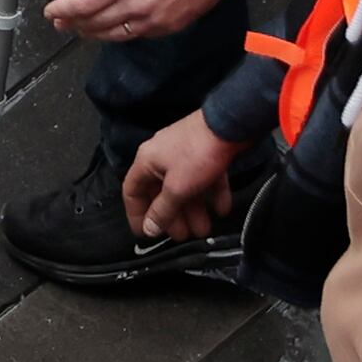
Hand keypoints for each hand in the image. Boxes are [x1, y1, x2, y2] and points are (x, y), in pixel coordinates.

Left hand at [51, 0, 226, 39]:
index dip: (63, 10)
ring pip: (114, 34)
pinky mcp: (170, 25)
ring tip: (81, 30)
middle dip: (73, 23)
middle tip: (60, 22)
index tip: (51, 11)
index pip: (83, 3)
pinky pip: (138, 36)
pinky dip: (120, 35)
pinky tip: (115, 30)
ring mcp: (154, 19)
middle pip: (95, 23)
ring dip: (93, 33)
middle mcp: (136, 5)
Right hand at [125, 115, 243, 239]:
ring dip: (193, 210)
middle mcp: (161, 158)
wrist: (230, 126)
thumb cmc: (197, 153)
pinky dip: (210, 194)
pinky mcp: (205, 154)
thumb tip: (149, 228)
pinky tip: (221, 209)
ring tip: (204, 229)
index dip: (137, 214)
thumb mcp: (177, 187)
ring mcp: (184, 155)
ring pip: (184, 188)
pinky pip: (204, 179)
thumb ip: (163, 209)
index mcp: (146, 161)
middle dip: (172, 216)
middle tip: (183, 236)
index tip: (145, 233)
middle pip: (161, 193)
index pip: (132, 192)